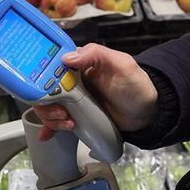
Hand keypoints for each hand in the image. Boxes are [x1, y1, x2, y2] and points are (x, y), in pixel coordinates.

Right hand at [34, 43, 157, 140]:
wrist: (146, 113)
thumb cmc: (136, 85)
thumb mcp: (121, 64)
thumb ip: (97, 54)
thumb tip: (68, 57)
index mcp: (80, 63)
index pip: (51, 65)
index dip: (43, 77)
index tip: (47, 90)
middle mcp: (72, 80)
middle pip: (44, 89)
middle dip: (47, 104)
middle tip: (62, 113)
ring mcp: (73, 99)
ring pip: (49, 106)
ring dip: (51, 117)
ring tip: (68, 123)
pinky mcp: (76, 115)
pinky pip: (57, 120)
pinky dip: (49, 128)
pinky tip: (47, 135)